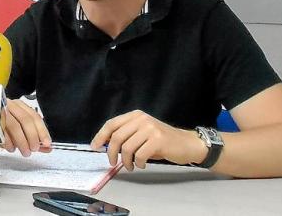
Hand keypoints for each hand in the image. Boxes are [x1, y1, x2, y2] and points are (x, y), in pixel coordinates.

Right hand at [1, 99, 51, 156]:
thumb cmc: (1, 123)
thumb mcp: (18, 127)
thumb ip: (33, 136)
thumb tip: (47, 147)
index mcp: (18, 105)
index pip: (34, 116)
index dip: (42, 131)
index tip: (47, 143)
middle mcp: (9, 106)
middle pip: (26, 120)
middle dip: (33, 137)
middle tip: (34, 148)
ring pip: (15, 126)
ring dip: (22, 142)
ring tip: (25, 152)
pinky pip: (2, 132)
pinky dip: (9, 142)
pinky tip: (12, 148)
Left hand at [90, 110, 206, 170]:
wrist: (187, 144)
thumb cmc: (162, 142)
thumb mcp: (142, 133)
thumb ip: (126, 135)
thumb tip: (105, 144)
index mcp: (135, 115)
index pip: (111, 124)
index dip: (100, 136)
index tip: (94, 146)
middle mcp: (142, 119)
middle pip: (117, 137)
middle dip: (110, 152)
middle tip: (112, 162)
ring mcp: (150, 128)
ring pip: (127, 148)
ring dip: (126, 161)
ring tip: (130, 166)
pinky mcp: (158, 140)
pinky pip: (139, 155)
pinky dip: (138, 163)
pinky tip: (142, 164)